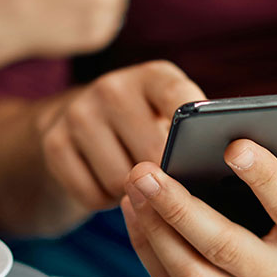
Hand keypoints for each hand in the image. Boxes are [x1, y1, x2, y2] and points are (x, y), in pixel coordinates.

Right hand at [37, 61, 205, 212]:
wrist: (77, 124)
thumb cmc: (144, 129)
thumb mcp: (169, 118)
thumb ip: (195, 134)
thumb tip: (223, 164)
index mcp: (153, 76)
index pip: (180, 101)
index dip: (193, 134)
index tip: (203, 161)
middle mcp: (112, 87)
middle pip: (151, 154)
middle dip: (163, 180)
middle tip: (165, 184)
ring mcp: (78, 113)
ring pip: (120, 180)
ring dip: (131, 194)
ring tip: (135, 182)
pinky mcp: (53, 142)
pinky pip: (90, 195)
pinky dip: (102, 201)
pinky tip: (105, 185)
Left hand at [121, 139, 276, 276]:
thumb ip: (264, 173)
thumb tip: (226, 144)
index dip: (263, 176)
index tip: (233, 147)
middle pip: (223, 245)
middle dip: (176, 206)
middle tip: (145, 173)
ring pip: (189, 270)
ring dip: (152, 226)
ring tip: (134, 189)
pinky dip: (146, 244)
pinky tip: (135, 211)